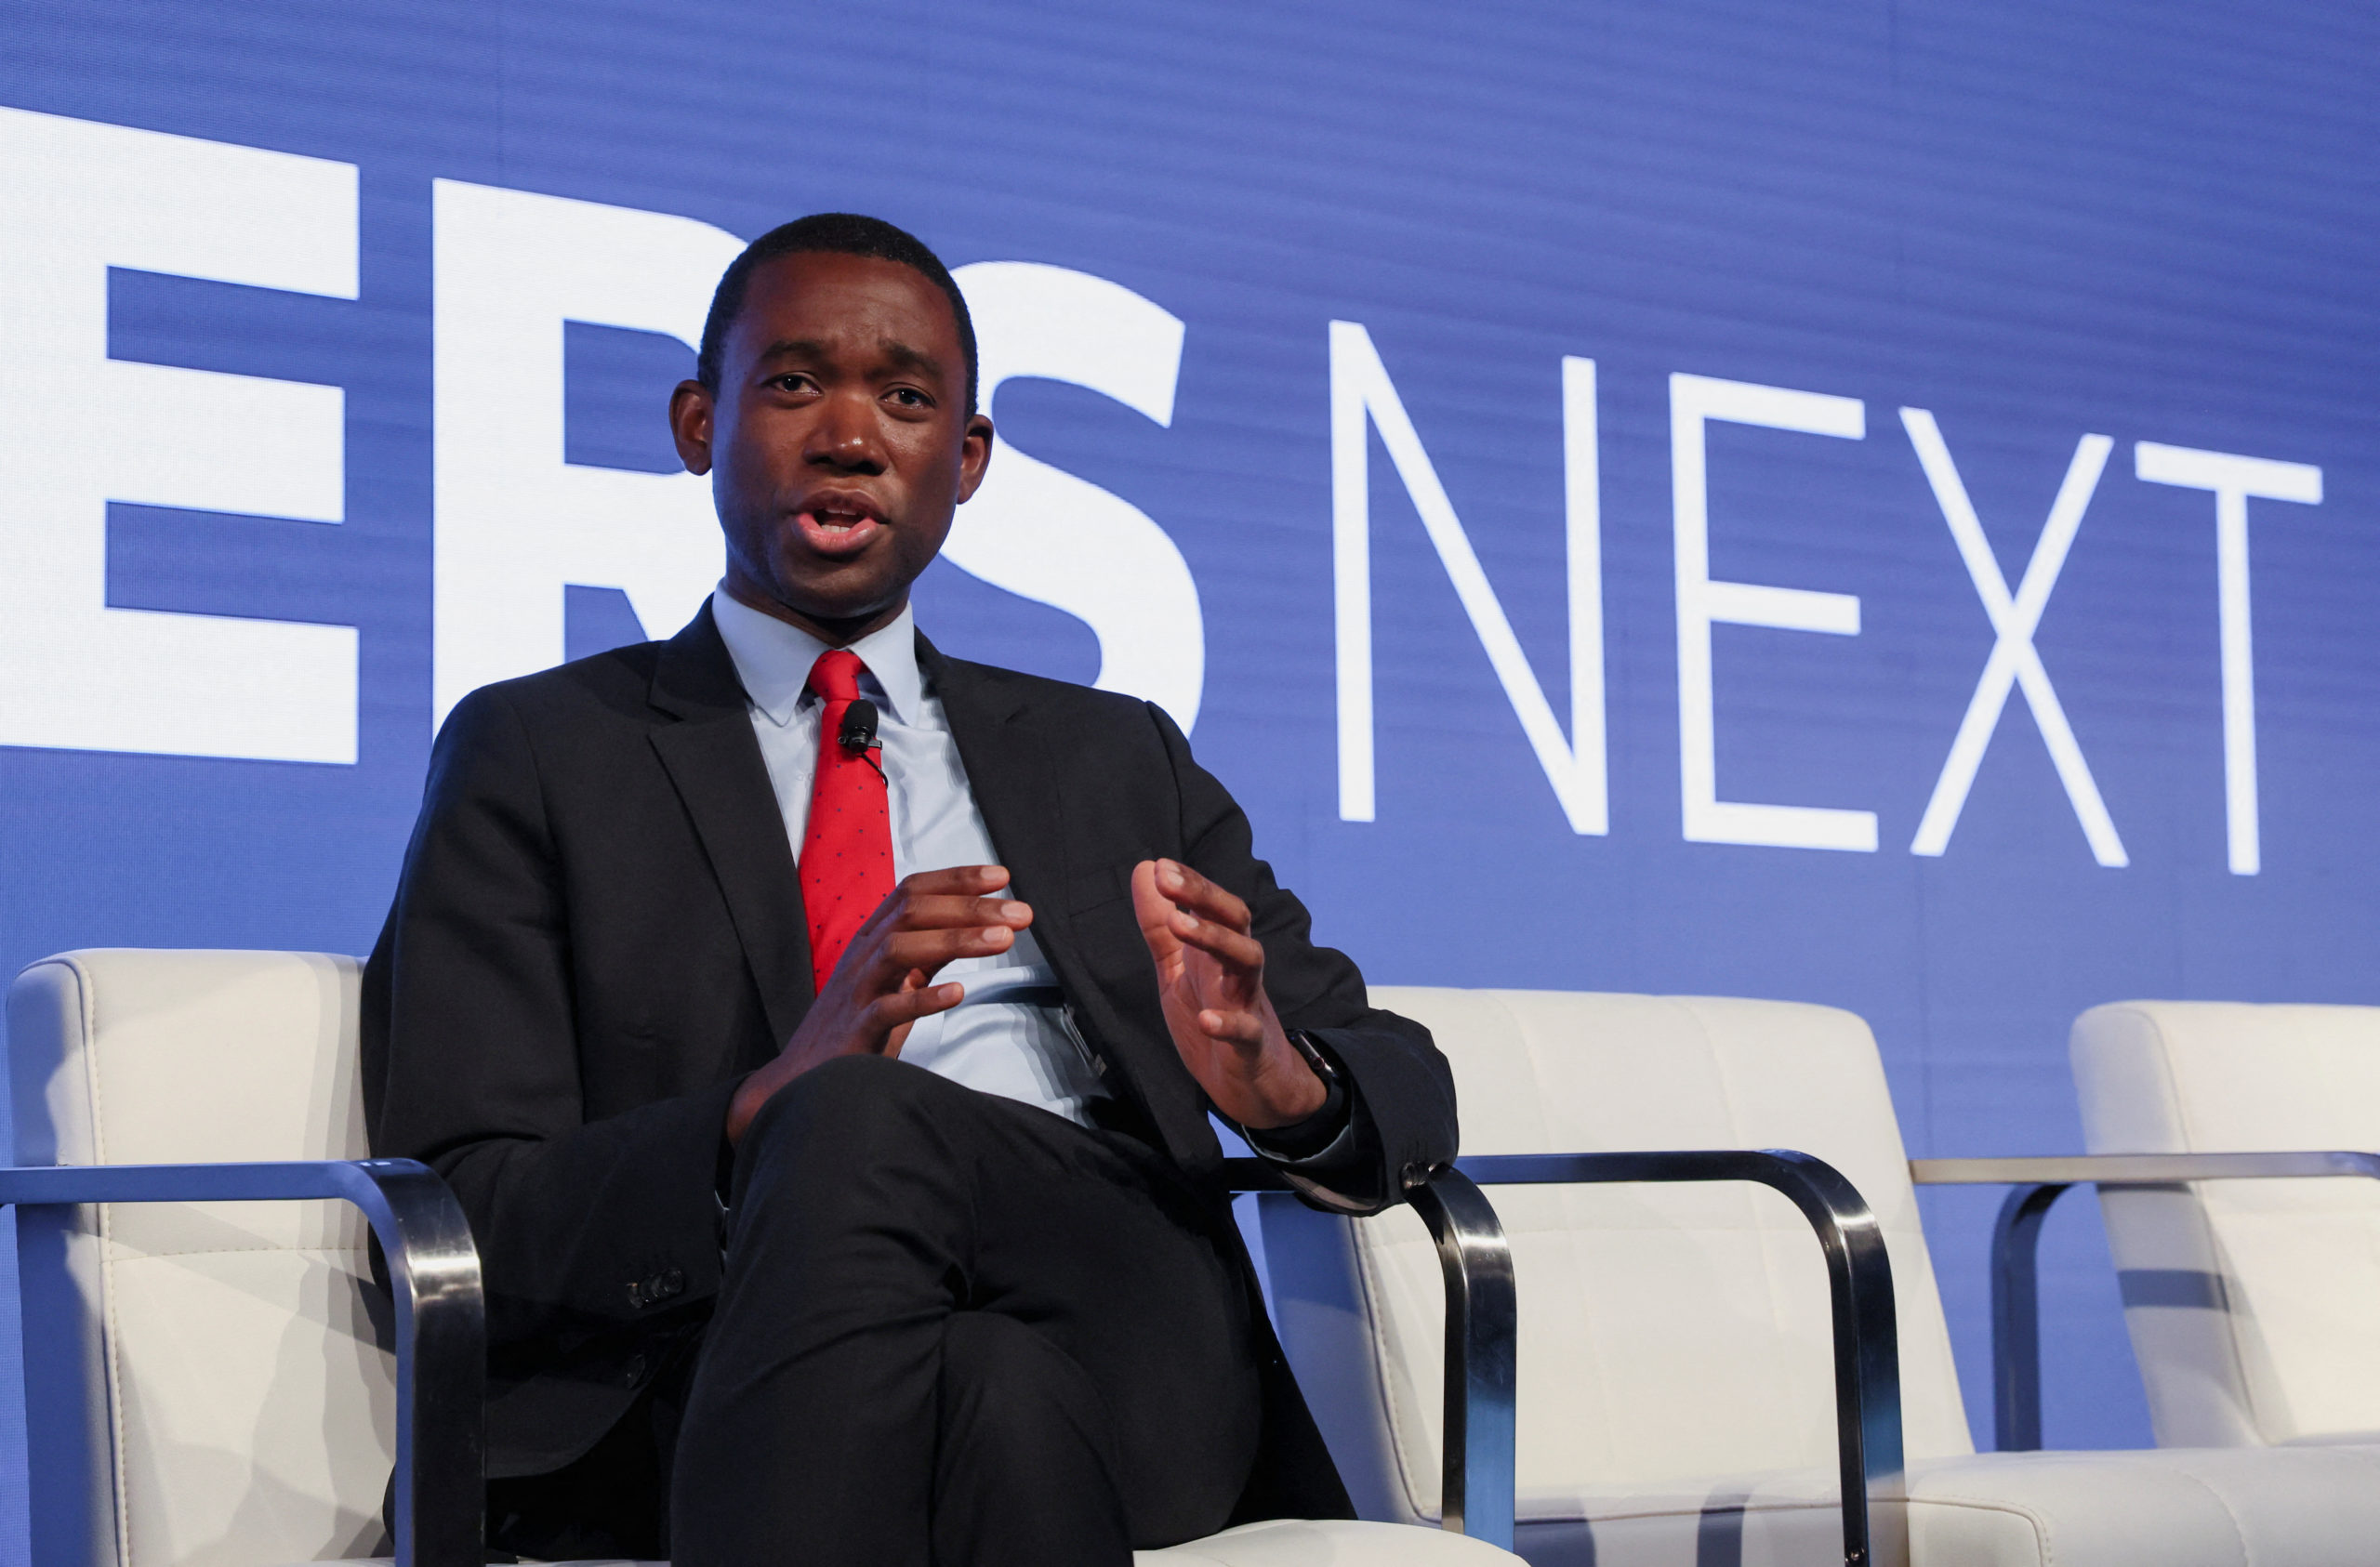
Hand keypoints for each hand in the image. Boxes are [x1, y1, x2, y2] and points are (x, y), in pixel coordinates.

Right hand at [726, 865, 1031, 1143]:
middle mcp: (862, 957)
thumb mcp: (897, 978)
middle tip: (1021, 912)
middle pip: (913, 913)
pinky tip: (957, 992)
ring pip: (900, 949)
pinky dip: (923, 998)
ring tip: (1003, 940)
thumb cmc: (859, 1025)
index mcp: (871, 939)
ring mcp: (856, 992)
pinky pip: (887, 1008)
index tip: (1001, 876)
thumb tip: (979, 923)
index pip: (911, 892)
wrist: (806, 1078)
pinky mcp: (855, 1031)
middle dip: (970, 907)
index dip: (956, 879)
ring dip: (955, 940)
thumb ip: (930, 950)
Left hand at [1131, 858, 1326, 1129]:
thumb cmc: (1215, 1017)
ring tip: (1180, 925)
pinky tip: (1206, 1019)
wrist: (1253, 1085)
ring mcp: (1248, 1005)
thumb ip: (1160, 925)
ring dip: (1216, 940)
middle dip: (1205, 897)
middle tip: (1167, 880)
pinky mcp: (1252, 1046)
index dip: (1190, 884)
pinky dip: (1229, 1023)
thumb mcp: (1177, 970)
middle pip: (1236, 921)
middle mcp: (1237, 971)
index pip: (1214, 905)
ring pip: (1248, 961)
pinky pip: (1247, 1030)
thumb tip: (1146, 869)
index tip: (1159, 867)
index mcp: (1219, 952)